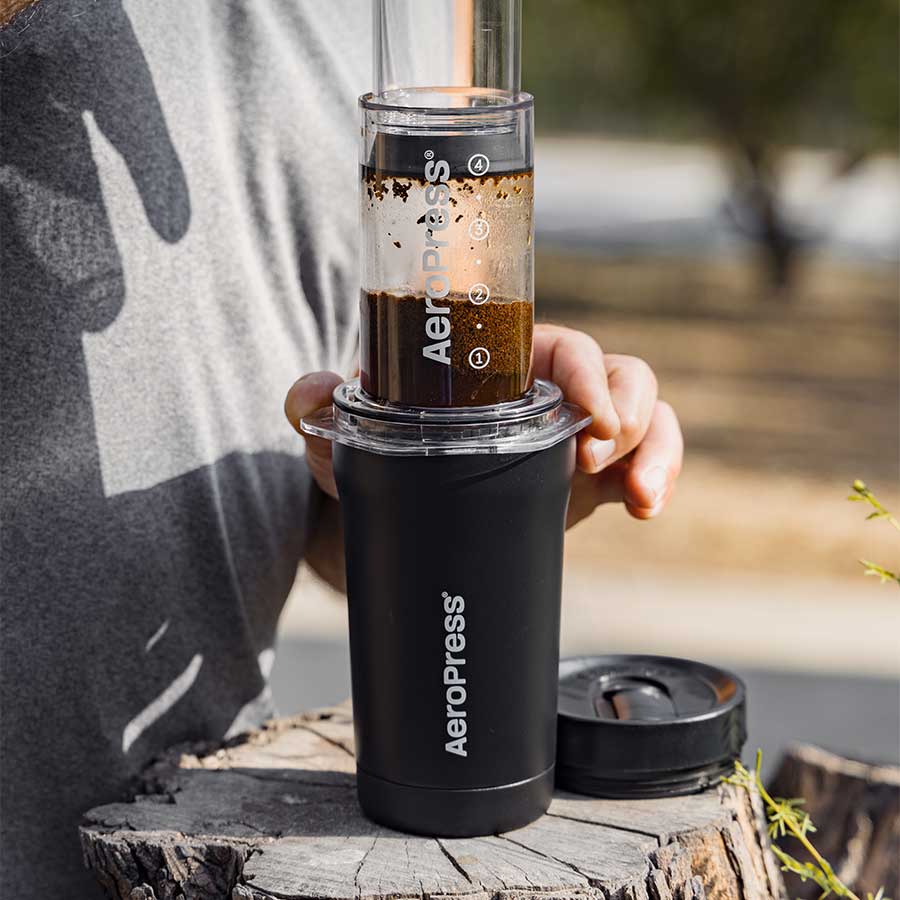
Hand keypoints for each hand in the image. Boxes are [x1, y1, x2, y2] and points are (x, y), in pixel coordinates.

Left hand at [284, 324, 682, 526]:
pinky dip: (658, 477)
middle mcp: (552, 390)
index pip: (560, 346)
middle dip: (623, 412)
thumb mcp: (355, 431)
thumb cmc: (390, 448)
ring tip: (638, 496)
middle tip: (592, 459)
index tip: (584, 412)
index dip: (584, 370)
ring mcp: (578, 432)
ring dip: (653, 448)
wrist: (413, 507)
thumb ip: (323, 405)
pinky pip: (645, 460)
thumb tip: (307, 396)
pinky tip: (646, 510)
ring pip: (645, 414)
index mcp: (506, 362)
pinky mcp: (594, 476)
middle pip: (619, 374)